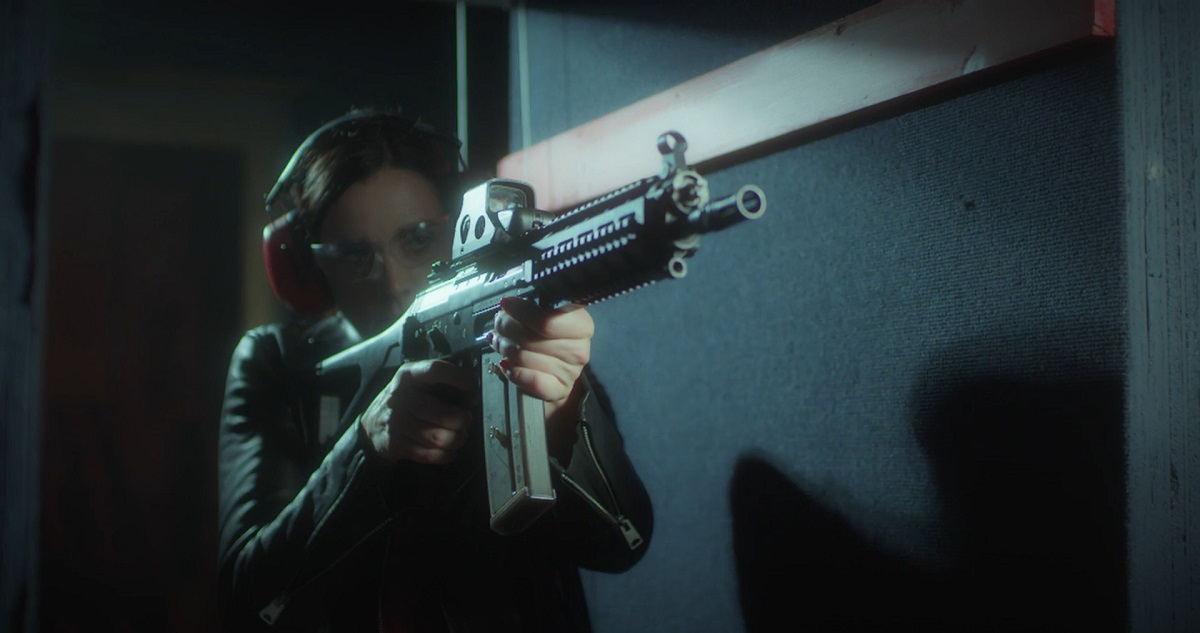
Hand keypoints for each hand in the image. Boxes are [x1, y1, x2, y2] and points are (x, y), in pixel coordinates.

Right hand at [358, 359, 475, 464]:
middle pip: (444, 413)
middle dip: (463, 420)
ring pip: (439, 437)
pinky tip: (448, 450)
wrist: (371, 426)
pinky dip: (445, 455)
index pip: (435, 370)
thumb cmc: (405, 401)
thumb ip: (443, 384)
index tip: (472, 386)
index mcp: (408, 376)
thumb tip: (472, 397)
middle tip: (466, 421)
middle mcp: (400, 397)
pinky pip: (430, 455)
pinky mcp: (396, 445)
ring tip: (460, 436)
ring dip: (457, 439)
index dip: (458, 378)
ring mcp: (396, 422)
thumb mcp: (416, 384)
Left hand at [488, 297, 593, 457]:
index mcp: (581, 326)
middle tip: (498, 324)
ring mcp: (569, 372)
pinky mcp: (558, 390)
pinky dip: (513, 372)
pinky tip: (506, 364)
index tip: (506, 304)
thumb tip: (508, 306)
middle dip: (506, 328)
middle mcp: (579, 349)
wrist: (559, 371)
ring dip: (504, 348)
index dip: (521, 311)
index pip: (547, 320)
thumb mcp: (549, 316)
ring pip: (524, 357)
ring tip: (500, 342)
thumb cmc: (550, 339)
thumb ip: (533, 307)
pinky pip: (530, 380)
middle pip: (530, 338)